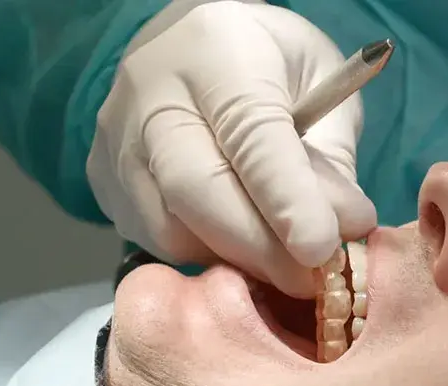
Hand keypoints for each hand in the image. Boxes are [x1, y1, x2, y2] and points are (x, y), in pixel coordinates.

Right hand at [87, 0, 376, 297]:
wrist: (196, 42)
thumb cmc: (272, 65)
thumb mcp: (322, 89)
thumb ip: (331, 162)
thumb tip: (345, 230)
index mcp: (220, 53)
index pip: (251, 138)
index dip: (288, 201)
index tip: (322, 249)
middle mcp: (152, 91)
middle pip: (196, 189)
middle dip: (259, 248)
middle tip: (310, 281)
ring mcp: (116, 136)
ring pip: (168, 226)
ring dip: (232, 260)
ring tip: (280, 264)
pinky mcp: (101, 177)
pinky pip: (151, 237)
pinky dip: (202, 255)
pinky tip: (237, 246)